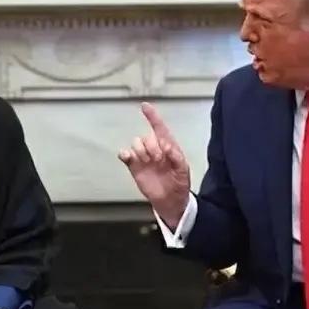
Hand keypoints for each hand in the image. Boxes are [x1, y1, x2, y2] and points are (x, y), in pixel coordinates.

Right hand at [118, 102, 190, 228]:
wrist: (171, 201)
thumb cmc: (179, 184)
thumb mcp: (183, 170)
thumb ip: (176, 157)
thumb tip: (166, 146)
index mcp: (168, 147)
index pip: (159, 127)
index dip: (152, 116)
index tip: (145, 106)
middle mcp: (155, 149)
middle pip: (147, 137)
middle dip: (152, 146)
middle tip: (158, 159)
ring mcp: (144, 158)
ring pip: (136, 143)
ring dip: (141, 151)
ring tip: (149, 162)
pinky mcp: (134, 167)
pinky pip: (125, 155)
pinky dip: (125, 154)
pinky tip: (129, 157)